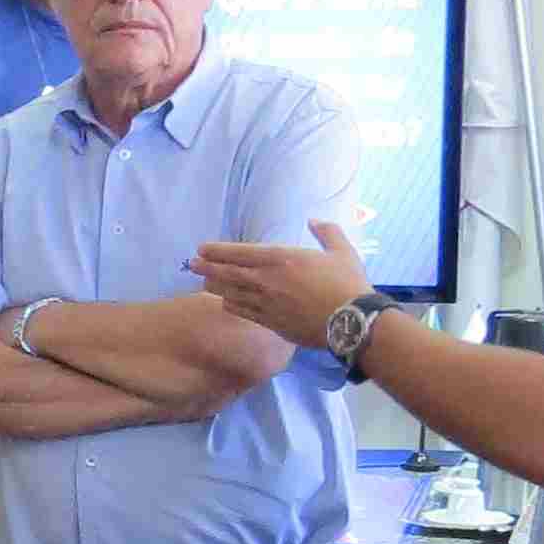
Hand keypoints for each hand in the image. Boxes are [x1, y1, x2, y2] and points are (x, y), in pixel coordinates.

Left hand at [191, 220, 373, 349]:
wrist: (351, 321)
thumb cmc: (348, 284)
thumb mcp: (341, 251)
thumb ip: (326, 232)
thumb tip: (314, 220)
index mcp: (281, 258)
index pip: (240, 252)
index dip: (218, 250)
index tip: (202, 248)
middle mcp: (267, 280)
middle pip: (228, 273)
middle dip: (208, 267)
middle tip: (192, 264)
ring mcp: (266, 303)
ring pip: (231, 293)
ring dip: (215, 286)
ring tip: (203, 281)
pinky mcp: (271, 323)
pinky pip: (243, 312)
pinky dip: (231, 305)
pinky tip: (225, 303)